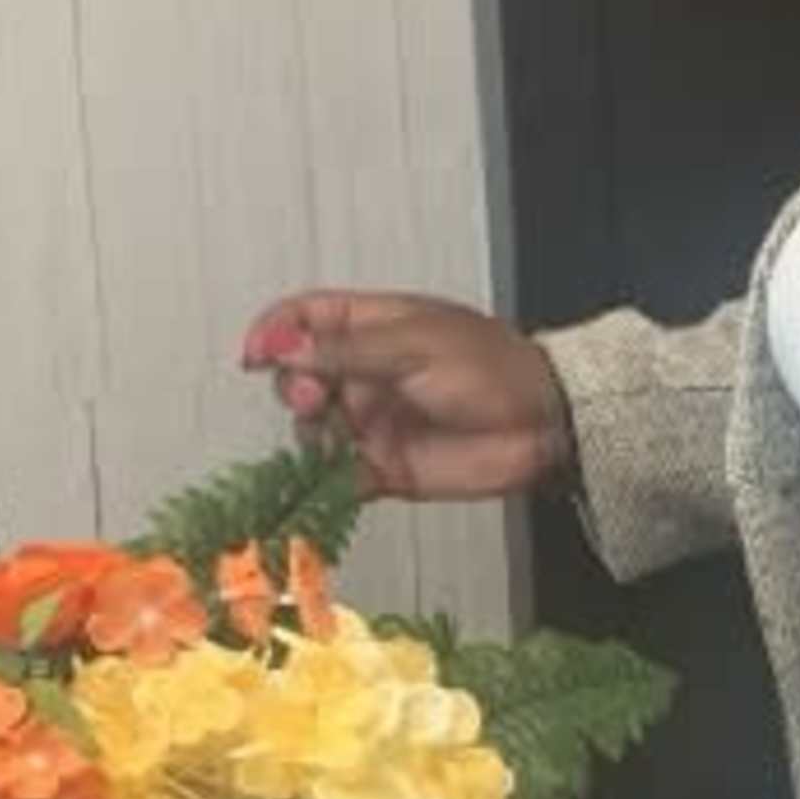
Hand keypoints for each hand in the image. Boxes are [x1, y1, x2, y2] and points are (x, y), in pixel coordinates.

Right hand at [237, 290, 571, 501]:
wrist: (542, 425)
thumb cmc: (494, 369)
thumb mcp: (414, 344)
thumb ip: (347, 351)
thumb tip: (287, 349)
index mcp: (373, 327)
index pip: (305, 319)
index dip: (275, 332)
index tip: (258, 353)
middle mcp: (365, 374)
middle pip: (299, 375)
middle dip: (294, 384)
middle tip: (313, 395)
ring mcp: (371, 420)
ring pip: (312, 428)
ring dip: (310, 431)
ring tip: (335, 431)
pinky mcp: (382, 468)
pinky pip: (337, 476)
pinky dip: (324, 479)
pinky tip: (324, 476)